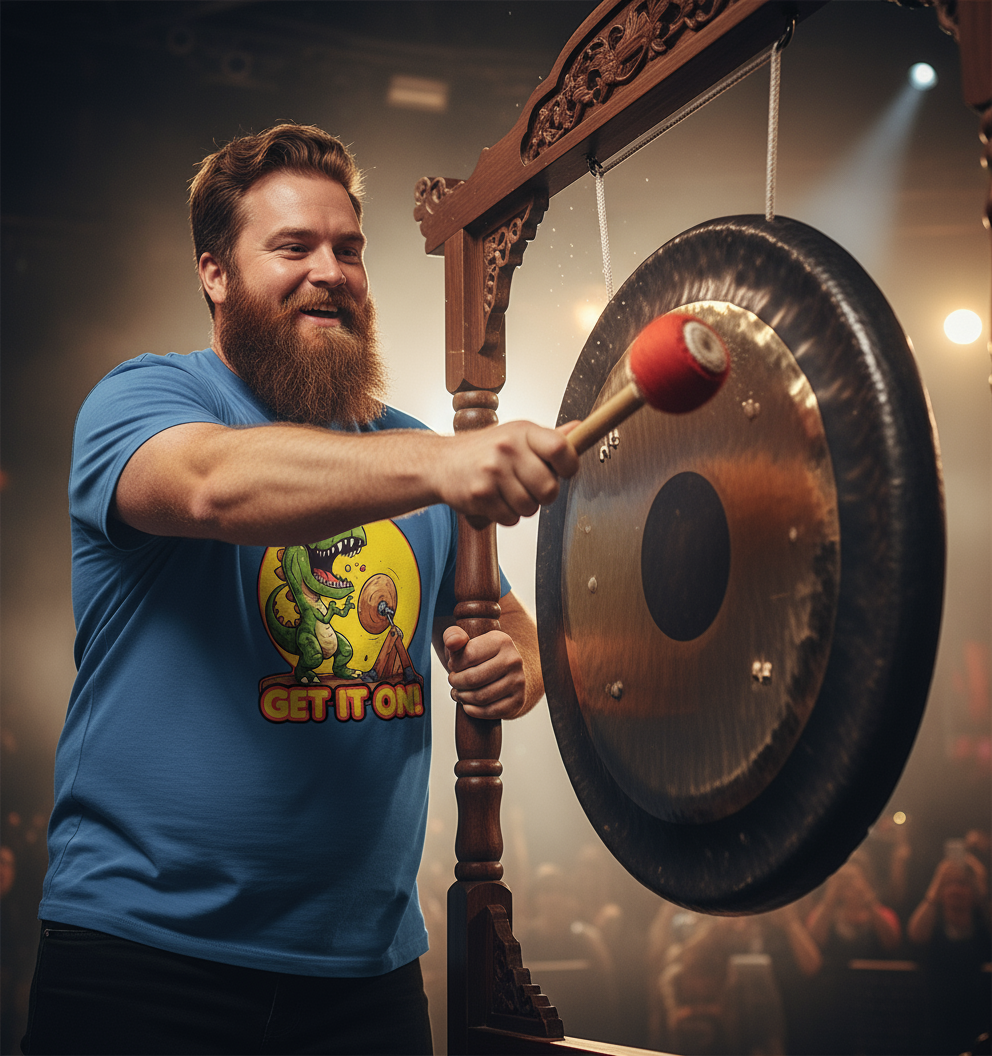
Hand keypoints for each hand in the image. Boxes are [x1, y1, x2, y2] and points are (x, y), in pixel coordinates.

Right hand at [439, 421, 579, 526]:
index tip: (563, 471)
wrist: (441, 463)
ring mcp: (493, 470)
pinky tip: (495, 500)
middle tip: (529, 487)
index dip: (569, 466)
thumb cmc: (484, 451)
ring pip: (530, 507)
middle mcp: (508, 448)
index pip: (561, 448)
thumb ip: (550, 438)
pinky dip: (505, 515)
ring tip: (508, 492)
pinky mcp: (480, 494)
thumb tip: (579, 429)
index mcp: (523, 432)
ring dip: (523, 507)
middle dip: (543, 495)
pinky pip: (510, 518)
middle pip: (549, 488)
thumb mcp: (517, 435)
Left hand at [442, 625, 526, 719]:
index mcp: (502, 641)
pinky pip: (489, 711)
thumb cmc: (481, 656)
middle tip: (453, 681)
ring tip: (458, 692)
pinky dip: (472, 710)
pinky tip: (467, 704)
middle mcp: (514, 660)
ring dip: (462, 697)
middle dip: (456, 682)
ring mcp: (518, 682)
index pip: (468, 655)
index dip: (454, 664)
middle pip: (473, 678)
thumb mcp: (467, 640)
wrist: (506, 673)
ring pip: (480, 697)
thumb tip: (452, 643)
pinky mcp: (517, 701)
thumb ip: (453, 636)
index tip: (453, 665)